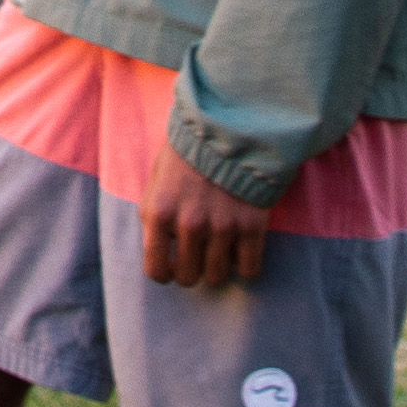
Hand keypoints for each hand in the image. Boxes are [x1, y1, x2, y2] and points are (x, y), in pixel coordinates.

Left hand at [138, 140, 276, 289]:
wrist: (229, 128)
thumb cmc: (188, 153)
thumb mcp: (157, 181)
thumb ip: (154, 216)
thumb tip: (159, 252)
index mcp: (159, 213)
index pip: (156, 271)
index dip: (164, 274)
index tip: (172, 267)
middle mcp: (189, 224)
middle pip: (188, 277)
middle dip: (192, 270)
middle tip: (197, 255)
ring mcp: (221, 227)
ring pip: (218, 277)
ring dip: (218, 267)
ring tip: (219, 248)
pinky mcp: (251, 226)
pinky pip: (249, 269)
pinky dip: (246, 265)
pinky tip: (241, 248)